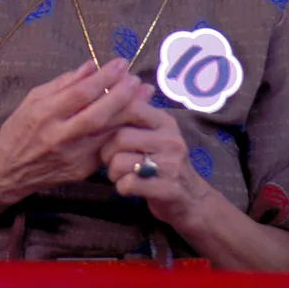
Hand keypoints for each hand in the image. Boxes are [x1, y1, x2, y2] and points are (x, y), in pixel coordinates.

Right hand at [0, 59, 149, 201]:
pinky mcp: (82, 171)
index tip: (120, 63)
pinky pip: (106, 148)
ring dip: (128, 113)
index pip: (80, 93)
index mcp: (44, 115)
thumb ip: (62, 83)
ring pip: (107, 134)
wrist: (8, 171)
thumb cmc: (19, 129)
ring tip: (144, 94)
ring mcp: (73, 157)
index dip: (103, 77)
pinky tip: (134, 118)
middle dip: (121, 95)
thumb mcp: (32, 100)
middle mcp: (59, 137)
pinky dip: (121, 131)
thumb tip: (91, 66)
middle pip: (97, 115)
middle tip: (136, 79)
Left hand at [99, 93, 213, 229]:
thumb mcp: (152, 134)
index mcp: (164, 122)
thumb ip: (131, 116)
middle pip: (120, 137)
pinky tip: (128, 186)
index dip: (107, 117)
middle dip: (106, 151)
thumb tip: (104, 90)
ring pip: (120, 162)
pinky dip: (121, 187)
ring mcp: (171, 165)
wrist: (191, 198)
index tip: (97, 129)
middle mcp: (170, 140)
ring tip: (119, 174)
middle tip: (109, 160)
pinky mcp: (168, 189)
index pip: (131, 108)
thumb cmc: (161, 161)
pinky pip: (128, 184)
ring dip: (112, 172)